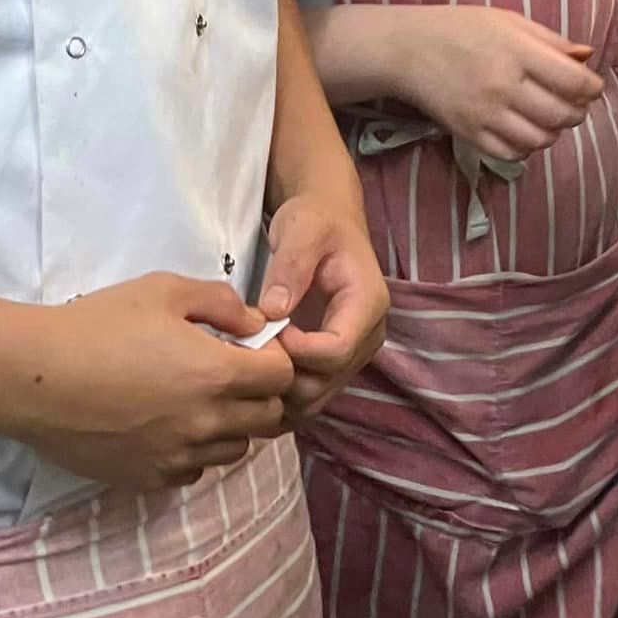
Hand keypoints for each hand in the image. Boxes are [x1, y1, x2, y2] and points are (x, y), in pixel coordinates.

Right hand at [0, 273, 295, 490]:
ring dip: (231, 425)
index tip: (254, 348)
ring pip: (234, 450)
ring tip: (200, 399)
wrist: (37, 377)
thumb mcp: (165, 291)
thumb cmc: (100, 324)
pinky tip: (170, 424)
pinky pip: (194, 471)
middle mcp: (206, 423)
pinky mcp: (149, 479)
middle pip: (267, 419)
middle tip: (233, 373)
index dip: (275, 359)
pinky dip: (195, 451)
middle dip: (261, 394)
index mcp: (217, 374)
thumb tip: (255, 324)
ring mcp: (178, 457)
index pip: (282, 377)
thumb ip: (222, 303)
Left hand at [259, 194, 388, 425]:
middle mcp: (367, 336)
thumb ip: (290, 267)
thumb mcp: (302, 229)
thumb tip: (273, 312)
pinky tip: (257, 372)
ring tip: (251, 359)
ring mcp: (352, 353)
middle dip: (284, 375)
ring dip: (280, 389)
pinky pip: (310, 394)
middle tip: (249, 349)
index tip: (266, 328)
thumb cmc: (315, 220)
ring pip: (317, 397)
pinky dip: (282, 393)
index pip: (336, 351)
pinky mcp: (333, 362)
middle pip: (326, 383)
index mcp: (367, 303)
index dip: (297, 350)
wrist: (326, 220)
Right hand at [404, 8, 603, 162]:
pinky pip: (514, 154)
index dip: (592, 88)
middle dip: (578, 111)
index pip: (575, 82)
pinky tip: (524, 129)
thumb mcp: (510, 21)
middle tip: (573, 102)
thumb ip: (551, 41)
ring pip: (542, 140)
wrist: (409, 50)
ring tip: (548, 115)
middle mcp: (504, 86)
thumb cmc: (463, 29)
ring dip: (554, 130)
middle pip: (563, 115)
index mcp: (518, 52)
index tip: (591, 86)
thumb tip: (587, 56)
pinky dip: (528, 146)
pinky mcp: (469, 135)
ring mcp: (486, 115)